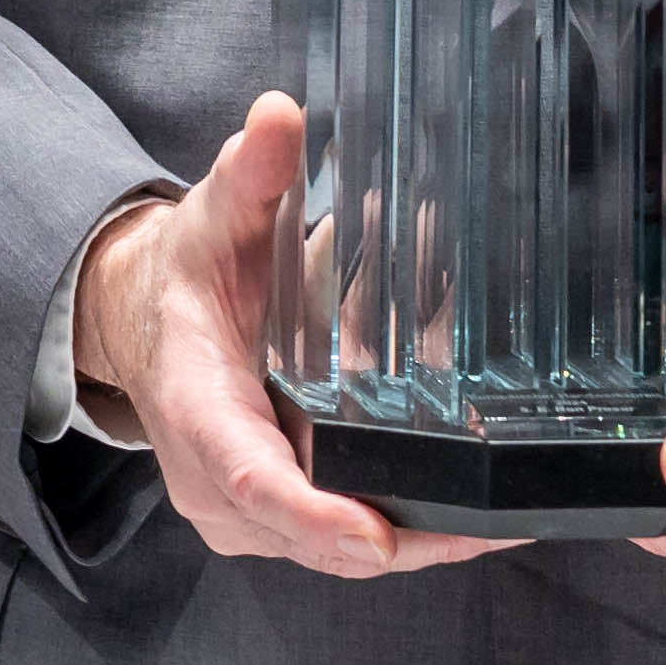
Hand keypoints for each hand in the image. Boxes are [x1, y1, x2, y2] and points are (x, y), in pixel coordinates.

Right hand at [75, 96, 494, 579]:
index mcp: (197, 413)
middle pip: (314, 536)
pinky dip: (412, 529)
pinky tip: (483, 514)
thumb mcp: (212, 218)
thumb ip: (249, 173)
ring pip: (341, 550)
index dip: (314, 515)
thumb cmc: (188, 278)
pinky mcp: (278, 523)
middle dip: (408, 537)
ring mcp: (248, 515)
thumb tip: (281, 114)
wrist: (152, 325)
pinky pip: (348, 541)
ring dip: (425, 539)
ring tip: (513, 519)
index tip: (378, 534)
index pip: (253, 479)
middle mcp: (217, 484)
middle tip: (500, 522)